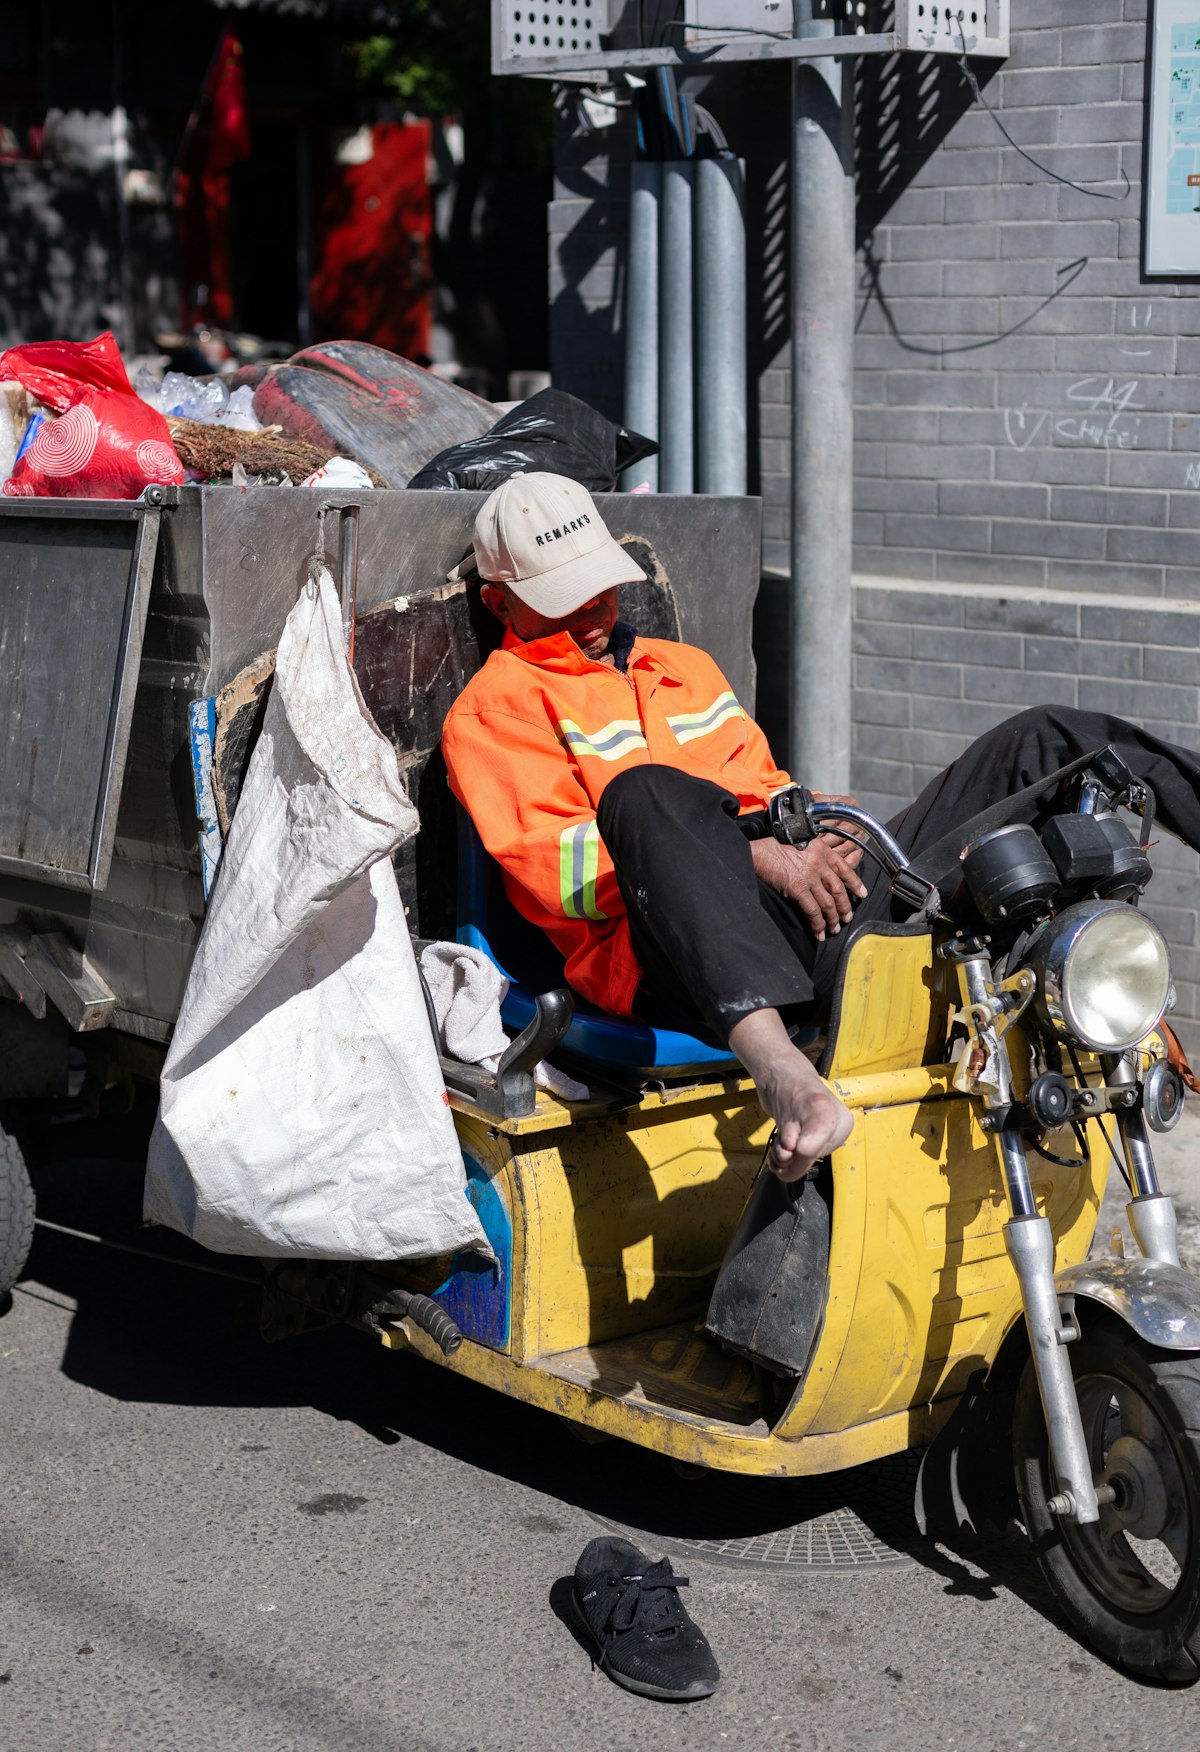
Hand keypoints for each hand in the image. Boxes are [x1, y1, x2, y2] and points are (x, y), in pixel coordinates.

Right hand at [749, 834, 867, 941]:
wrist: (758, 852)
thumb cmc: (775, 847)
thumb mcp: (801, 843)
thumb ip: (814, 856)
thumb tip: (820, 874)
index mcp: (822, 850)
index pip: (845, 869)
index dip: (855, 883)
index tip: (862, 894)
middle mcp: (820, 864)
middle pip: (839, 890)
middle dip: (845, 907)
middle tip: (847, 918)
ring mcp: (810, 877)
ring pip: (828, 903)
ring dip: (833, 919)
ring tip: (834, 929)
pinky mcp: (798, 889)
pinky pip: (813, 911)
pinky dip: (818, 925)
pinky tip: (819, 933)